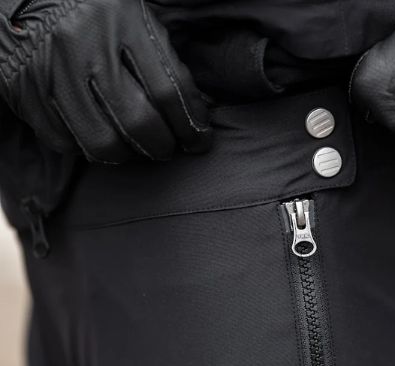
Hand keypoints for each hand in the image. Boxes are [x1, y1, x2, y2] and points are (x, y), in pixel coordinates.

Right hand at [0, 0, 212, 162]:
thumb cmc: (92, 10)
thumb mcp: (132, 17)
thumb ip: (162, 60)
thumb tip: (196, 113)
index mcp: (121, 19)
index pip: (169, 90)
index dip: (191, 126)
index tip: (200, 141)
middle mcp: (85, 43)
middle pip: (139, 122)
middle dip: (163, 146)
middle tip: (168, 148)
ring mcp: (53, 70)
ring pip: (104, 141)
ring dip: (129, 154)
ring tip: (136, 146)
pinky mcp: (27, 92)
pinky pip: (68, 142)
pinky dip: (89, 148)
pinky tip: (100, 134)